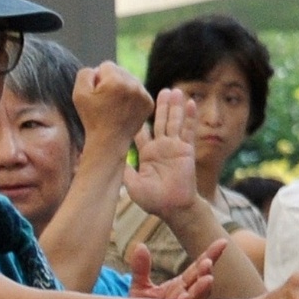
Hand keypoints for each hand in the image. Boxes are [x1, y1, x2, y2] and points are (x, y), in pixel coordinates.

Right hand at [72, 61, 153, 149]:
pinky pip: (139, 91)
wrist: (109, 141)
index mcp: (116, 80)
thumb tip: (97, 70)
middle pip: (120, 71)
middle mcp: (133, 84)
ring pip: (130, 80)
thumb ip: (85, 74)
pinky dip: (131, 98)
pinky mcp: (149, 103)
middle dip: (112, 82)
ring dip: (123, 88)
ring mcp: (143, 94)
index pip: (106, 65)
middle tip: (106, 101)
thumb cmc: (92, 119)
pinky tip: (123, 109)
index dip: (98, 79)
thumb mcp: (78, 94)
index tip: (97, 95)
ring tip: (115, 106)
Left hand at [124, 88, 198, 218]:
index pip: (141, 132)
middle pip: (159, 122)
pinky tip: (190, 103)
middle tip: (159, 91)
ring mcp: (175, 147)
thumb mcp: (132, 184)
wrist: (173, 208)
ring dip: (174, 106)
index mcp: (147, 154)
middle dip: (160, 106)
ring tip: (174, 90)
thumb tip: (109, 158)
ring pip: (174, 122)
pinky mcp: (186, 150)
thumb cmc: (152, 200)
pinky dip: (190, 117)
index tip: (132, 104)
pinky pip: (189, 130)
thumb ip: (124, 169)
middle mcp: (161, 148)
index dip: (138, 119)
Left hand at [130, 239, 220, 298]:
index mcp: (183, 284)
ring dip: (202, 289)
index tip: (222, 242)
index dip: (210, 254)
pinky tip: (186, 297)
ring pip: (198, 298)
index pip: (199, 266)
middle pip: (202, 280)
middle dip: (206, 271)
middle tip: (208, 262)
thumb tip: (140, 246)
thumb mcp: (140, 287)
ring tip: (208, 279)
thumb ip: (141, 268)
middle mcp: (188, 296)